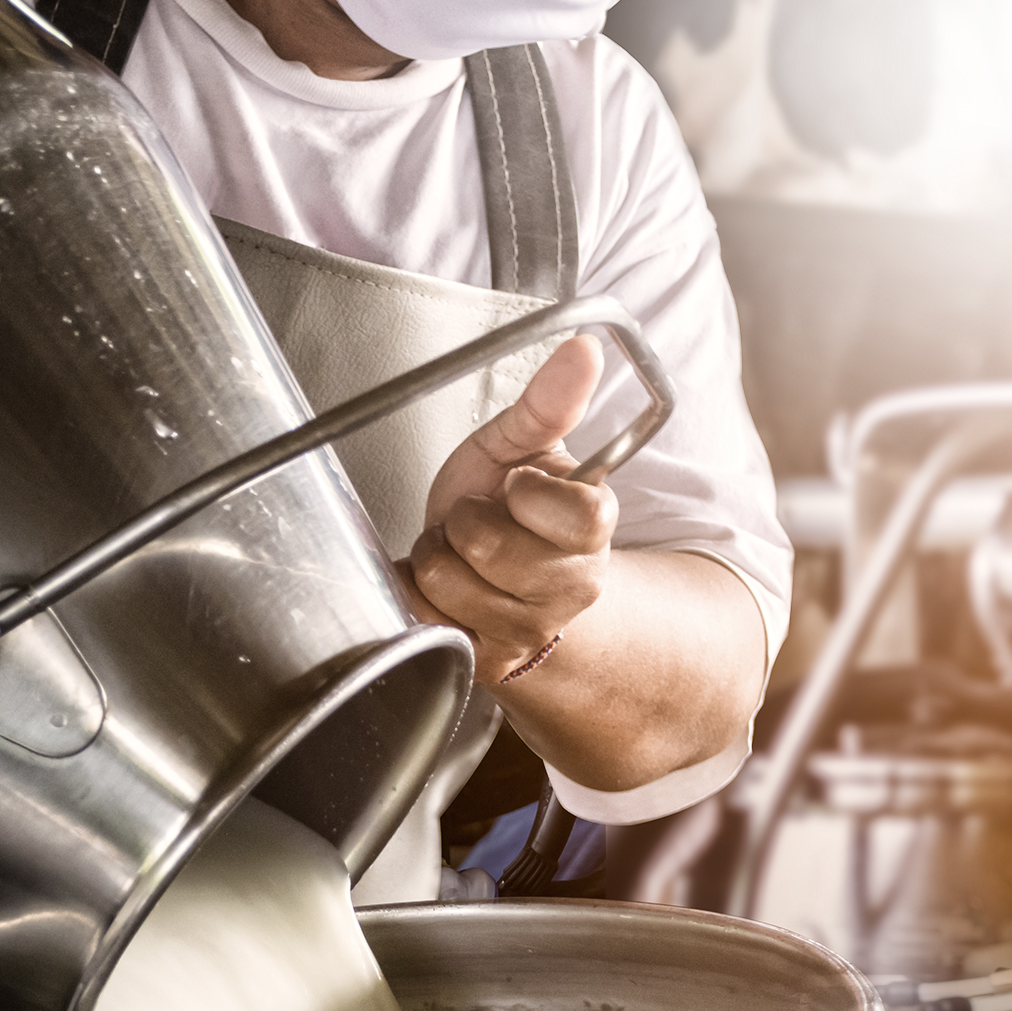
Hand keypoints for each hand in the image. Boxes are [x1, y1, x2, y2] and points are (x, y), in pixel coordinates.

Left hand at [401, 334, 616, 683]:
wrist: (491, 574)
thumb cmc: (507, 504)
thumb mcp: (520, 445)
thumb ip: (549, 400)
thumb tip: (584, 350)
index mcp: (594, 528)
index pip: (569, 513)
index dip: (525, 494)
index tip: (516, 488)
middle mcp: (573, 588)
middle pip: (489, 546)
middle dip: (465, 522)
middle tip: (478, 520)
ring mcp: (530, 629)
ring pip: (449, 581)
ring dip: (437, 558)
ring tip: (459, 553)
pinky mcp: (488, 659)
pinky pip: (424, 615)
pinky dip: (417, 593)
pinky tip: (444, 586)